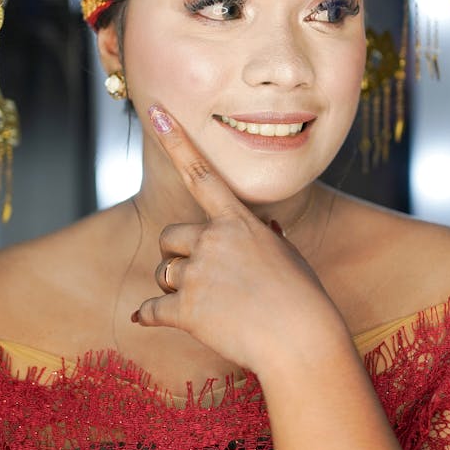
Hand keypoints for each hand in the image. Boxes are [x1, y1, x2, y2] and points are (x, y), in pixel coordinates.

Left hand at [132, 105, 349, 375]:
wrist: (301, 339)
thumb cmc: (303, 298)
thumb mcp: (286, 256)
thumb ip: (261, 239)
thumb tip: (264, 230)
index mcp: (238, 221)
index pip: (201, 172)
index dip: (175, 140)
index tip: (154, 109)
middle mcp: (213, 240)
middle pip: (169, 235)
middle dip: (178, 254)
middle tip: (201, 276)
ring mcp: (198, 274)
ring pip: (162, 272)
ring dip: (173, 287)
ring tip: (206, 305)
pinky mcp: (186, 309)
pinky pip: (151, 309)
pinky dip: (148, 316)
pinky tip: (146, 320)